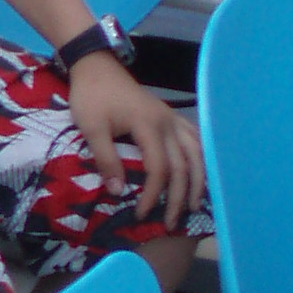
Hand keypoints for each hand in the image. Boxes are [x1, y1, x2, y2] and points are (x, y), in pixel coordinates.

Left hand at [68, 52, 205, 226]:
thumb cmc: (91, 97)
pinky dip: (200, 158)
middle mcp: (168, 123)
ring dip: (198, 180)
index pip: (160, 168)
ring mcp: (172, 118)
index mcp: (149, 125)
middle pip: (184, 165)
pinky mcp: (170, 116)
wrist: (97, 67)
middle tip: (170, 224)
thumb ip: (106, 159)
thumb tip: (118, 192)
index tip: (141, 214)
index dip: (154, 194)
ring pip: (197, 152)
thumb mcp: (91, 128)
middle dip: (179, 197)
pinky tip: (199, 174)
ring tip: (193, 206)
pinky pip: (194, 139)